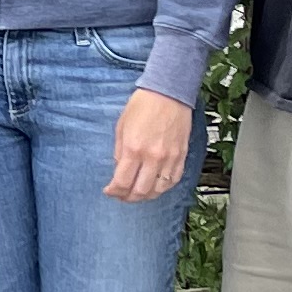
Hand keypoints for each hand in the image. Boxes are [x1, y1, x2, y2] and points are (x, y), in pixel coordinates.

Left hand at [106, 88, 191, 202]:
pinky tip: (156, 187)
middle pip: (140, 191)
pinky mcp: (181, 156)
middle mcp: (152, 157)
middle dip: (128, 198)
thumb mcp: (121, 127)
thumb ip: (120, 152)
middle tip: (122, 196)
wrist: (168, 94)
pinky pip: (174, 180)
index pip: (122, 182)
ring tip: (138, 194)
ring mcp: (169, 158)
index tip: (109, 191)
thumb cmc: (143, 105)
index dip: (114, 191)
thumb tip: (120, 170)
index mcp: (134, 149)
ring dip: (146, 196)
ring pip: (158, 190)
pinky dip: (163, 188)